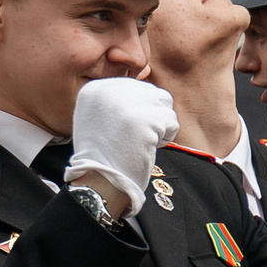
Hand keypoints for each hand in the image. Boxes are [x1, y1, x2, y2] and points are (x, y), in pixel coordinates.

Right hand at [66, 78, 179, 217]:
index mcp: (95, 88)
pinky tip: (147, 146)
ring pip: (164, 103)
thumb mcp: (98, 116)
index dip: (136, 111)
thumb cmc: (103, 153)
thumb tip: (144, 88)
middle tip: (134, 137)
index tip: (121, 130)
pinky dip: (165, 137)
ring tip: (141, 140)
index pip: (134, 87)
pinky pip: (171, 121)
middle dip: (150, 116)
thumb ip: (116, 98)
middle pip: (151, 92)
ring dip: (159, 124)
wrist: (101, 178)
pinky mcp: (145, 117)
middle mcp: (109, 89)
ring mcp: (127, 102)